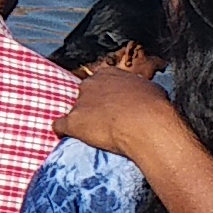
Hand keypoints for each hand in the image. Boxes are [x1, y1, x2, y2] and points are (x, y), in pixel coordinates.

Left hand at [56, 67, 182, 158]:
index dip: (104, 96)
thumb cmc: (153, 107)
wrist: (146, 124)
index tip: (111, 106)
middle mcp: (91, 85)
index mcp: (109, 75)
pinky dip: (62, 132)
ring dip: (80, 121)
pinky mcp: (72, 122)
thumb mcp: (150, 90)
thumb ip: (139, 90)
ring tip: (90, 134)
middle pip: (84, 95)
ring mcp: (80, 103)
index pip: (99, 82)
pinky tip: (67, 137)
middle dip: (91, 107)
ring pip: (73, 111)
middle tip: (103, 121)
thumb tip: (142, 94)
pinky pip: (60, 126)